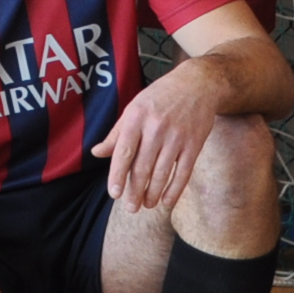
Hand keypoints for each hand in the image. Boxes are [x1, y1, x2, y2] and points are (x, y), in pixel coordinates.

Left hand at [88, 70, 223, 211]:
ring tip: (146, 205)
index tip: (114, 194)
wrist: (197, 84)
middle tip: (131, 208)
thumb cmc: (160, 97)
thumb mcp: (134, 108)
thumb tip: (96, 152)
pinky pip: (183, 172)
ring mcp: (177, 137)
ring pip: (162, 173)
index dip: (118, 175)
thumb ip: (116, 133)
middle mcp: (156, 128)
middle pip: (142, 167)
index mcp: (136, 118)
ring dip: (153, 193)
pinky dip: (174, 190)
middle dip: (135, 191)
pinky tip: (166, 201)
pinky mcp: (194, 144)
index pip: (124, 152)